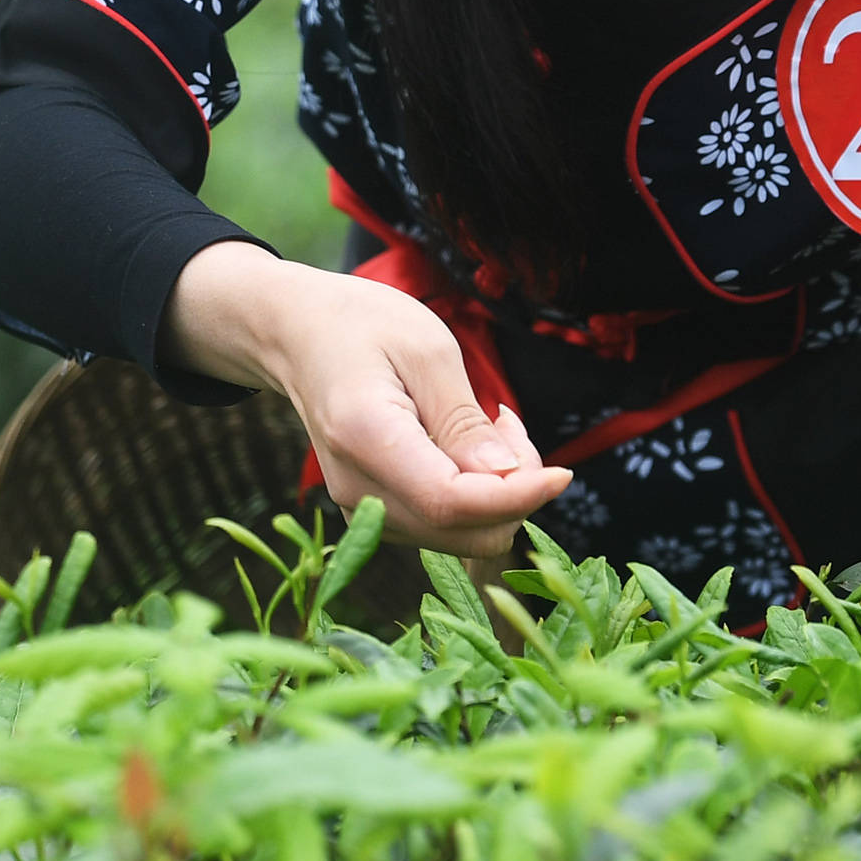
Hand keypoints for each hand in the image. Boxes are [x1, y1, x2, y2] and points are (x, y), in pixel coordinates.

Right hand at [163, 243, 572, 559]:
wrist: (295, 335)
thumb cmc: (361, 325)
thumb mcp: (425, 347)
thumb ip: (463, 419)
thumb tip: (506, 479)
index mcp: (365, 437)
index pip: (451, 502)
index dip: (518, 497)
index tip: (565, 472)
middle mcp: (358, 488)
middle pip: (462, 531)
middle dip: (514, 492)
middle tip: (509, 423)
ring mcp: (361, 507)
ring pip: (460, 536)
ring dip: (496, 493)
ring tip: (487, 425)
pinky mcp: (374, 513)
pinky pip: (443, 526)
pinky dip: (474, 497)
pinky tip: (466, 445)